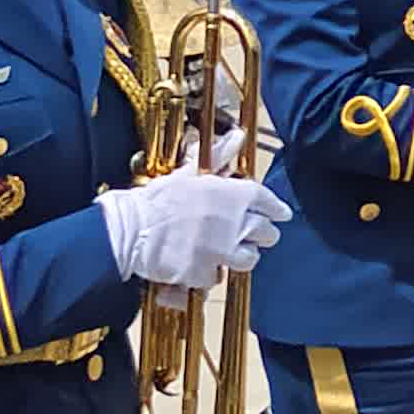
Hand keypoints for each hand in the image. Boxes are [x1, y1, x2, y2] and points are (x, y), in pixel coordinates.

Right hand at [98, 168, 291, 290]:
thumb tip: (237, 136)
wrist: (132, 228)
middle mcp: (235, 223)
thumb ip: (219, 155)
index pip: (269, 202)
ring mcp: (222, 250)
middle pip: (267, 233)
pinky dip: (210, 273)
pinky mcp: (205, 272)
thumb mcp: (190, 171)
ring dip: (242, 255)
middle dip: (262, 234)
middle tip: (254, 235)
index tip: (281, 214)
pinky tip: (201, 266)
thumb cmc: (158, 198)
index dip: (277, 209)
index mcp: (233, 194)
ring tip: (229, 252)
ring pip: (249, 258)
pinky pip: (218, 277)